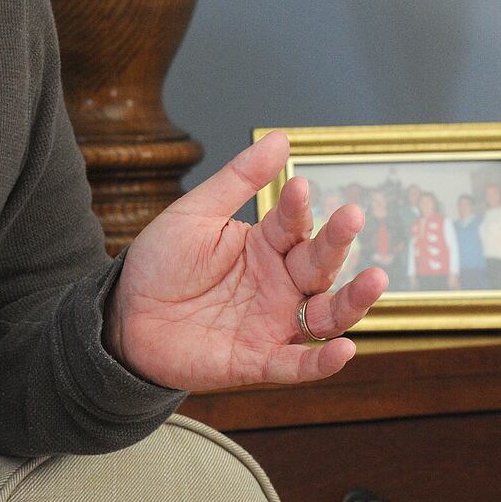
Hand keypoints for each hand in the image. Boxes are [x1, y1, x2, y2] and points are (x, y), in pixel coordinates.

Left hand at [104, 132, 388, 390]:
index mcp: (265, 246)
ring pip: (326, 315)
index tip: (297, 185)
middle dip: (337, 242)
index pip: (293, 224)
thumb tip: (282, 138)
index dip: (297, 206)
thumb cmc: (160, 263)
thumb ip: (239, 180)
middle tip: (352, 216)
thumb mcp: (195, 215)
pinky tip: (345, 350)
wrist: (124, 315)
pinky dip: (323, 361)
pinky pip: (298, 364)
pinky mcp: (258, 360)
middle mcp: (279, 284)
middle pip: (320, 265)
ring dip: (353, 300)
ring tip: (376, 279)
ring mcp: (273, 323)